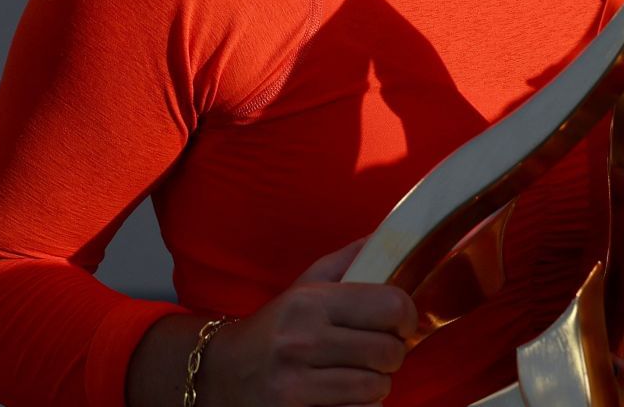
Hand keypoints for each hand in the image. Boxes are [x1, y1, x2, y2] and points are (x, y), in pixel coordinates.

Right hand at [200, 240, 417, 406]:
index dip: (407, 317)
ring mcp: (293, 385)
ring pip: (375, 388)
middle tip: (377, 354)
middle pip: (388, 352)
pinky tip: (344, 398)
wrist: (216, 375)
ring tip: (358, 375)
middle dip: (392, 355)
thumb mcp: (304, 287)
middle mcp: (301, 341)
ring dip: (376, 385)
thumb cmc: (273, 329)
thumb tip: (388, 233)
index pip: (391, 306)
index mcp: (309, 302)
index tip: (401, 324)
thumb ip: (348, 261)